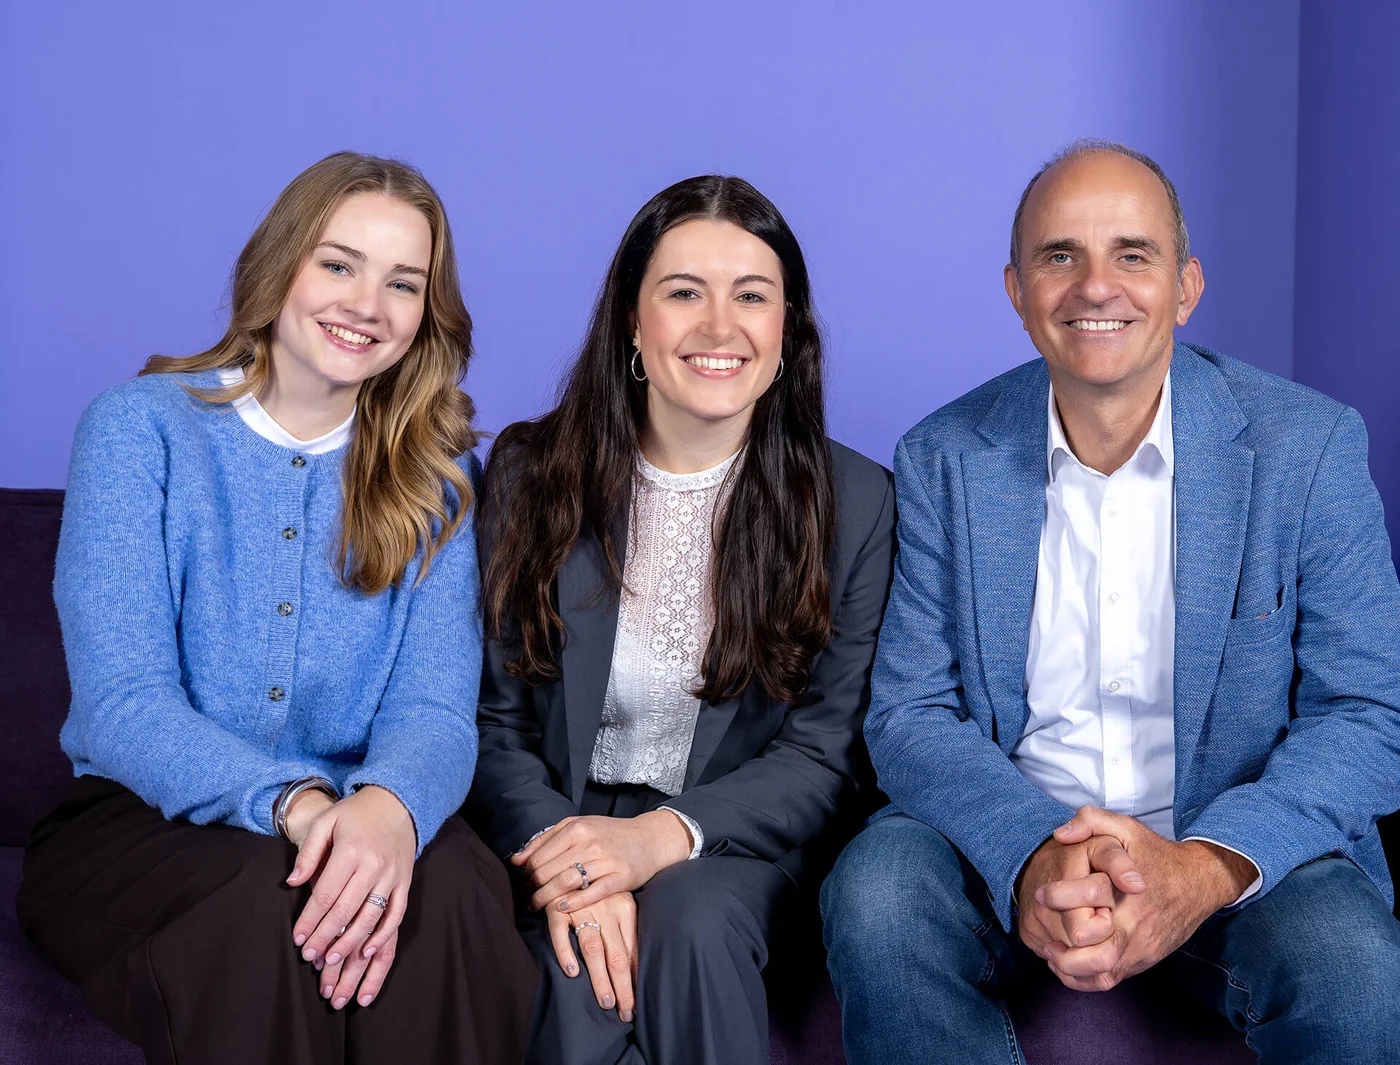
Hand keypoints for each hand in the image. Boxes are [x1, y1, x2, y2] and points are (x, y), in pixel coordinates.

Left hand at [286, 785, 416, 1007]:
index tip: (298, 938)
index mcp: (351, 851)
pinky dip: (384, 934)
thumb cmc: (354, 813)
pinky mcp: (406, 882)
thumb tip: (292, 883)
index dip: (310, 919)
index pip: (326, 894)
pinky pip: (397, 913)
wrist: (397, 802)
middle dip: (326, 936)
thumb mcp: (325, 822)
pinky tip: (368, 950)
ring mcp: (393, 875)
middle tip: (310, 956)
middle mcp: (374, 865)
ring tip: (332, 959)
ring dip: (351, 942)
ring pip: (371, 917)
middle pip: (346, 910)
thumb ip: (307, 853)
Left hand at [512, 812, 691, 913]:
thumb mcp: (578, 826)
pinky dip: (574, 902)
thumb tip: (516, 860)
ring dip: (546, 898)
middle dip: (532, 889)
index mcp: (577, 828)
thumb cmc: (609, 834)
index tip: (522, 884)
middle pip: (549, 871)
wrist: (649, 838)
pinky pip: (593, 893)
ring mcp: (606, 860)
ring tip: (537, 907)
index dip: (526, 873)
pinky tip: (561, 908)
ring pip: (566, 882)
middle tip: (526, 899)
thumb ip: (546, 840)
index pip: (540, 856)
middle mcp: (590, 842)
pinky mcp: (620, 877)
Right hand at [546, 892, 638, 1022]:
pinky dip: (566, 952)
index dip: (634, 980)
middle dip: (621, 986)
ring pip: (593, 948)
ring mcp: (582, 909)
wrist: (575, 850)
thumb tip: (633, 969)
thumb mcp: (619, 901)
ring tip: (606, 1002)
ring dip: (600, 978)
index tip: (634, 1005)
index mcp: (624, 909)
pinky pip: (560, 932)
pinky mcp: (557, 907)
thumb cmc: (600, 884)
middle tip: (625, 1012)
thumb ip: (624, 932)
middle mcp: (606, 911)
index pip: (632, 951)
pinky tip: (572, 972)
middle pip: (617, 955)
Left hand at [1040, 807, 1256, 991]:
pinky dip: (1086, 979)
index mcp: (1125, 894)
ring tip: (1053, 955)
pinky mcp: (1144, 959)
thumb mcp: (1126, 826)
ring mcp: (1140, 948)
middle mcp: (1134, 927)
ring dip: (1071, 971)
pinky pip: (1112, 979)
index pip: (1084, 906)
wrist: (1199, 881)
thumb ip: (1091, 821)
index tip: (1040, 894)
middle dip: (1062, 954)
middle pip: (1093, 957)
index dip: (1056, 899)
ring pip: (1101, 976)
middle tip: (1045, 940)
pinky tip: (1071, 963)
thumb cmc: (1156, 854)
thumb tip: (1060, 834)